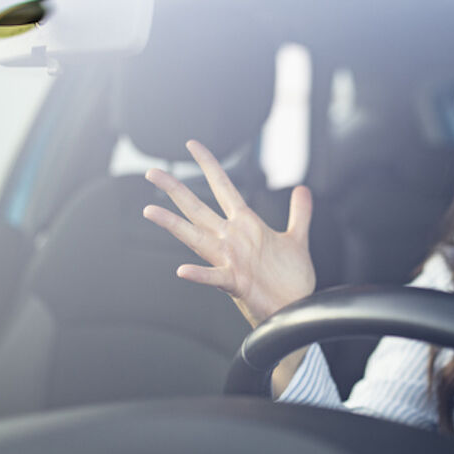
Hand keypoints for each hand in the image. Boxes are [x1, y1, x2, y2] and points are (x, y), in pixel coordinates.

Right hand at [142, 140, 315, 327]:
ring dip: (173, 224)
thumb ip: (299, 213)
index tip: (192, 144)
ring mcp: (231, 259)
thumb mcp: (296, 239)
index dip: (209, 164)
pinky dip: (199, 275)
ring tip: (149, 210)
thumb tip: (304, 190)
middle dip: (176, 189)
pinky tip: (182, 270)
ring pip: (196, 237)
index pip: (224, 186)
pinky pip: (214, 277)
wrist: (295, 309)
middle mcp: (232, 239)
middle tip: (152, 172)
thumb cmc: (291, 279)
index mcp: (246, 225)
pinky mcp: (236, 282)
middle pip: (199, 208)